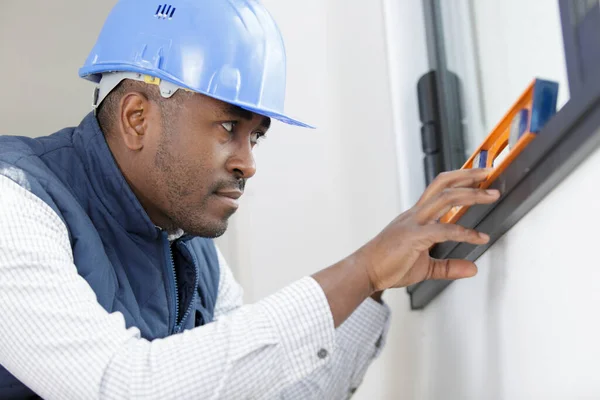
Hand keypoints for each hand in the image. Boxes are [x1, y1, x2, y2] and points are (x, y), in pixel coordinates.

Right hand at [357, 168, 499, 291]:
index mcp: (416, 216)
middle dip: (468, 176)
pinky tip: (478, 238)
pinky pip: (443, 230)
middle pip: (443, 184)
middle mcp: (415, 214)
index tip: (479, 177)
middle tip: (489, 172)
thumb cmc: (387, 266)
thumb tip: (472, 268)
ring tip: (491, 195)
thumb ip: (449, 266)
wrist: (365, 272)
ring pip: (445, 198)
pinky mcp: (413, 237)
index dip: (460, 179)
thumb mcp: (425, 268)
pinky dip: (464, 232)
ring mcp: (413, 223)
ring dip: (471, 194)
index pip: (440, 189)